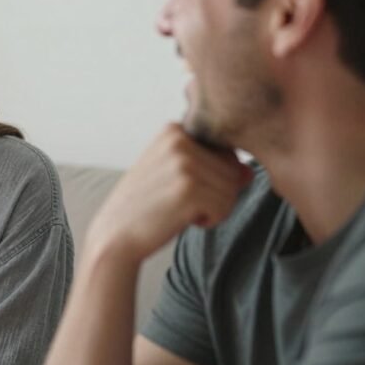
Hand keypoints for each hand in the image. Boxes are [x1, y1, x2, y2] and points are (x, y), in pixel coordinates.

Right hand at [85, 123, 252, 266]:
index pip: (225, 152)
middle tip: (179, 201)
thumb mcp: (175, 175)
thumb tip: (249, 172)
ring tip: (178, 209)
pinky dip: (210, 221)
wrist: (115, 234)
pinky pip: (225, 207)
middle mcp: (179, 139)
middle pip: (233, 169)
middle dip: (215, 193)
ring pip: (232, 190)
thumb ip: (212, 166)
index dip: (210, 177)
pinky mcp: (188, 189)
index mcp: (174, 129)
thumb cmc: (146, 206)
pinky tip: (181, 218)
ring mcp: (183, 163)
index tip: (178, 186)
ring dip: (213, 208)